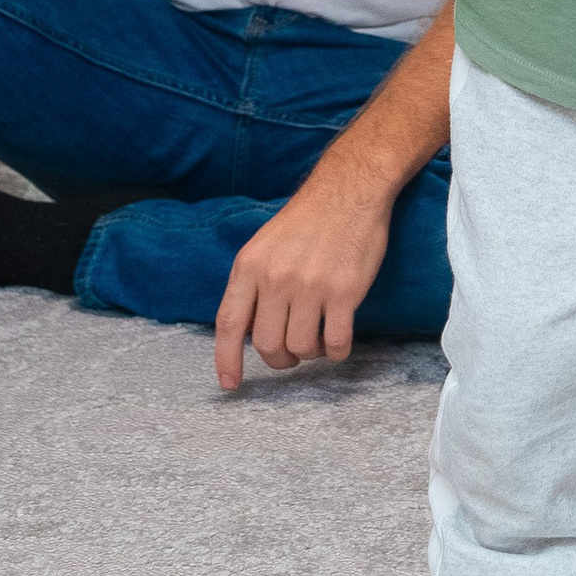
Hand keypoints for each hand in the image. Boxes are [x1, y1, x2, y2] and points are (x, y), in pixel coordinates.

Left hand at [214, 168, 393, 389]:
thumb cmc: (306, 220)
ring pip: (300, 348)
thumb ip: (251, 283)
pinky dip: (336, 352)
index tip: (230, 385)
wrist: (349, 191)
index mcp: (250, 266)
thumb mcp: (263, 245)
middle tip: (291, 354)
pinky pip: (335, 342)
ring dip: (308, 354)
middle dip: (279, 359)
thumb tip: (245, 330)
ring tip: (316, 341)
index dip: (226, 360)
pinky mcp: (345, 292)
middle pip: (266, 344)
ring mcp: (311, 286)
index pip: (229, 324)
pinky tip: (338, 342)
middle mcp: (276, 278)